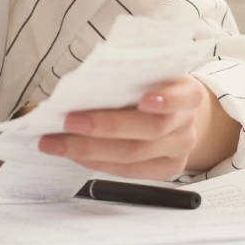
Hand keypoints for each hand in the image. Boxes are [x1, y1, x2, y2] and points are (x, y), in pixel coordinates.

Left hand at [37, 76, 238, 179]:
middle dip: (105, 126)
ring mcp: (178, 151)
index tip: (144, 100)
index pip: (182, 97)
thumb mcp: (151, 73)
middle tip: (68, 121)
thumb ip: (131, 77)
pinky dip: (96, 162)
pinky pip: (128, 172)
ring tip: (55, 142)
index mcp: (189, 93)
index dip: (166, 99)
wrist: (180, 113)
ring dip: (88, 150)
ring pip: (133, 155)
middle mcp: (187, 124)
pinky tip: (72, 153)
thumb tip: (84, 86)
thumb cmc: (155, 86)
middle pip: (149, 130)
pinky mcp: (165, 171)